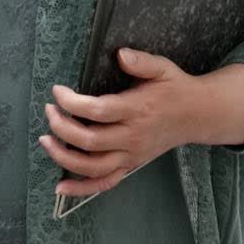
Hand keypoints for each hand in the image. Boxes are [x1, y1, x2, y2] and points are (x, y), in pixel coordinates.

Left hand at [38, 48, 199, 197]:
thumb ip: (141, 61)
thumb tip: (120, 54)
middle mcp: (133, 137)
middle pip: (90, 141)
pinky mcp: (131, 166)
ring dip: (64, 157)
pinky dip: (82, 189)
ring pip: (94, 167)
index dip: (72, 102)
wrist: (197, 116)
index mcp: (137, 110)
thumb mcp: (162, 68)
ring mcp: (131, 156)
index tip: (57, 91)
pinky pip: (105, 183)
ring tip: (46, 139)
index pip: (98, 111)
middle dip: (61, 127)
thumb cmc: (174, 88)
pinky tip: (61, 187)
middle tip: (49, 110)